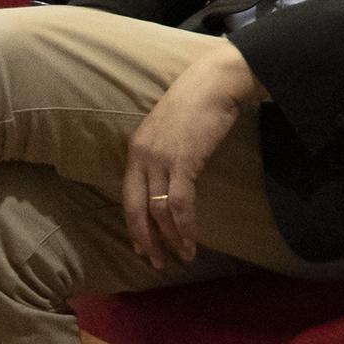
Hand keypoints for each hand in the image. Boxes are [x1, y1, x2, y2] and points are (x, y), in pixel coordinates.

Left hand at [124, 42, 263, 266]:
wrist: (216, 81)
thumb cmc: (199, 99)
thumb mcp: (170, 127)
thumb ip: (162, 150)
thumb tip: (168, 177)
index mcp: (136, 148)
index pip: (127, 195)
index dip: (134, 224)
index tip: (142, 246)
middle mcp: (141, 156)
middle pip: (135, 208)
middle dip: (145, 239)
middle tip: (156, 262)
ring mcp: (160, 158)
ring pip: (159, 210)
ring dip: (170, 237)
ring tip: (182, 254)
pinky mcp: (183, 161)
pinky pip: (180, 203)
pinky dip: (185, 225)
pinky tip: (191, 238)